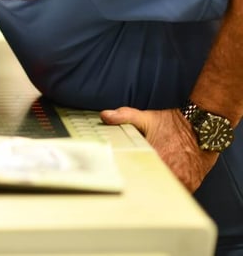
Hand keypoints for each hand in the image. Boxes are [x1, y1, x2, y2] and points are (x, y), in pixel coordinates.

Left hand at [100, 107, 217, 191]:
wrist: (204, 126)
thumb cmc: (174, 123)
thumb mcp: (146, 117)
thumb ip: (124, 116)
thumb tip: (104, 115)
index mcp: (156, 158)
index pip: (137, 175)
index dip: (129, 178)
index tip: (122, 178)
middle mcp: (171, 172)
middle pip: (151, 186)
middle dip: (142, 184)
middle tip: (132, 183)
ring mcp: (183, 179)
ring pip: (165, 190)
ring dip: (157, 187)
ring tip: (147, 184)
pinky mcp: (192, 183)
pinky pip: (179, 192)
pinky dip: (170, 188)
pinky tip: (163, 181)